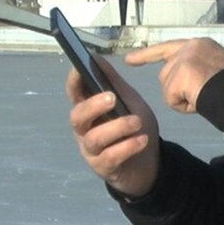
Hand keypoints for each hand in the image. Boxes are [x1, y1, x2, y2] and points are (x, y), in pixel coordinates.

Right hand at [66, 55, 159, 197]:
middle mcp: (84, 130)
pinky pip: (110, 157)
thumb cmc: (133, 127)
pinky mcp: (104, 168)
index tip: (79, 67)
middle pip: (77, 117)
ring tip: (137, 122)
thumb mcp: (128, 101)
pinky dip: (127, 147)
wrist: (149, 162)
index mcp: (88, 110)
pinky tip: (142, 140)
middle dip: (92, 106)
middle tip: (112, 98)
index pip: (74, 94)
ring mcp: (91, 151)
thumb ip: (113, 81)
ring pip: (94, 138)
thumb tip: (95, 56)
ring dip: (117, 128)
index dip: (73, 81)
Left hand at [125, 38, 223, 113]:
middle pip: (167, 74)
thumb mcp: (216, 68)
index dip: (147, 55)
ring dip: (183, 98)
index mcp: (199, 44)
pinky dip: (184, 106)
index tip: (129, 60)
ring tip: (205, 96)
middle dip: (174, 88)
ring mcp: (183, 60)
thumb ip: (197, 68)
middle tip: (199, 95)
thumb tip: (185, 82)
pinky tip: (200, 101)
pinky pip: (171, 100)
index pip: (167, 48)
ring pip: (168, 88)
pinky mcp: (179, 75)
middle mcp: (189, 47)